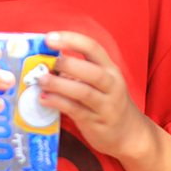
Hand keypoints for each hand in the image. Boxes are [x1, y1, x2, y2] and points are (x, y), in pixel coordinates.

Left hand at [36, 31, 150, 159]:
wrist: (129, 133)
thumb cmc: (107, 102)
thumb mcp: (100, 83)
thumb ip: (78, 72)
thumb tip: (45, 63)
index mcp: (110, 69)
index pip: (93, 48)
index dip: (71, 40)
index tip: (49, 37)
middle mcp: (111, 85)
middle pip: (93, 72)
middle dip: (69, 64)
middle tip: (49, 62)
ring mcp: (106, 105)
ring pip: (83, 92)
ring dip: (59, 85)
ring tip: (41, 81)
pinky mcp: (96, 123)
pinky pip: (76, 110)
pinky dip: (58, 103)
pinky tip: (44, 99)